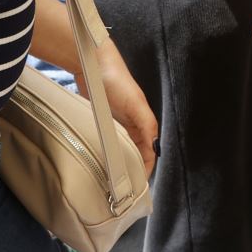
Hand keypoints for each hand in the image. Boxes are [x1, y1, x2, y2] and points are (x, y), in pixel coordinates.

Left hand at [84, 42, 158, 176]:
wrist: (95, 65)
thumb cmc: (117, 82)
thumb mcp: (135, 105)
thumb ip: (147, 125)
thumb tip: (155, 148)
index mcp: (144, 123)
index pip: (149, 152)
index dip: (146, 169)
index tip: (137, 185)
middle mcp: (133, 125)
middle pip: (137, 153)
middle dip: (133, 169)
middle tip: (122, 186)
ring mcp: (118, 124)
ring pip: (123, 149)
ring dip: (120, 161)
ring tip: (112, 178)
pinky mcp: (103, 121)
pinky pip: (108, 141)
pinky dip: (108, 152)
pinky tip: (101, 159)